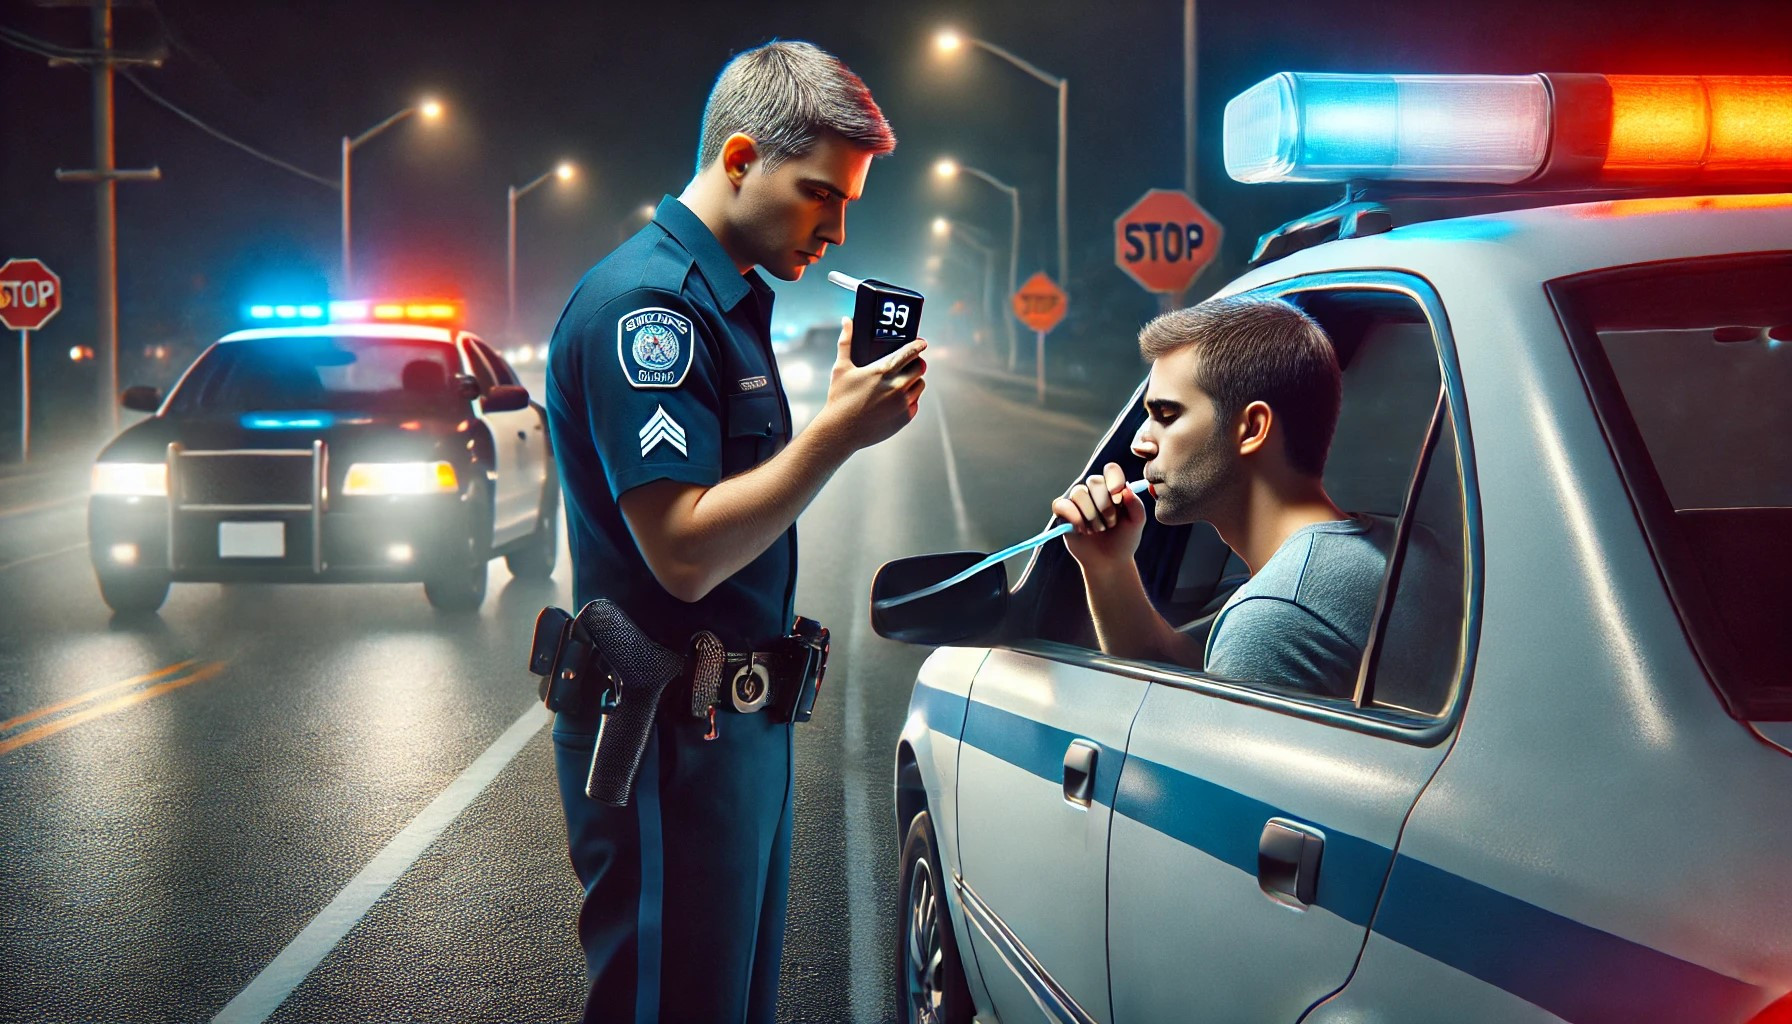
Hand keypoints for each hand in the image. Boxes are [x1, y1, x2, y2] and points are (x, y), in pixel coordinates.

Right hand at [811, 316, 926, 451]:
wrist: (840, 432)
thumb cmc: (840, 399)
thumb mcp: (841, 368)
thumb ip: (846, 342)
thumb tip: (846, 321)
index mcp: (883, 370)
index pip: (911, 352)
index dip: (919, 345)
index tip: (921, 343)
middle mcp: (897, 386)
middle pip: (921, 368)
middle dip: (917, 363)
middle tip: (910, 363)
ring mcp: (903, 403)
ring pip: (920, 385)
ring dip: (915, 381)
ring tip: (904, 380)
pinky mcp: (904, 418)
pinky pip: (915, 403)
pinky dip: (910, 398)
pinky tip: (898, 398)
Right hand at [1052, 462, 1146, 572]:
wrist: (1109, 562)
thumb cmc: (1124, 540)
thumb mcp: (1137, 523)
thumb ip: (1136, 505)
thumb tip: (1125, 489)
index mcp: (1113, 488)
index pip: (1111, 470)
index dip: (1114, 480)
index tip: (1119, 498)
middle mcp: (1094, 491)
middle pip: (1094, 481)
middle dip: (1105, 505)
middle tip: (1110, 524)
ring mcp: (1077, 501)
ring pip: (1079, 493)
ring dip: (1091, 515)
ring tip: (1097, 530)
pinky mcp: (1063, 512)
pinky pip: (1062, 504)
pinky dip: (1074, 517)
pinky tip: (1082, 530)